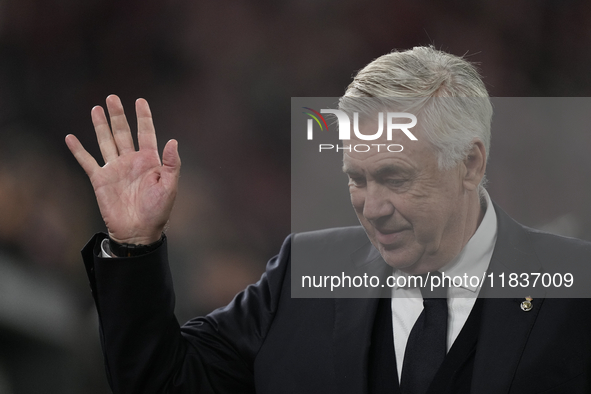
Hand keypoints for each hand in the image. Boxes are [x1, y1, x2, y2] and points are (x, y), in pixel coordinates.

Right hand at [65, 95, 180, 244]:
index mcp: (149, 161)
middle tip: (112, 97)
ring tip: (96, 108)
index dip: (144, 117)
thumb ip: (172, 164)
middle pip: (123, 132)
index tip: (140, 100)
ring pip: (106, 141)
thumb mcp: (170, 187)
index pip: (146, 133)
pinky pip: (87, 161)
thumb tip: (173, 140)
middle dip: (118, 115)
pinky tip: (70, 138)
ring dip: (100, 125)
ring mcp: (115, 169)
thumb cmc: (158, 211)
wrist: (138, 232)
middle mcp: (131, 161)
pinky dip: (78, 150)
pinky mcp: (100, 180)